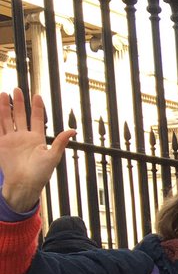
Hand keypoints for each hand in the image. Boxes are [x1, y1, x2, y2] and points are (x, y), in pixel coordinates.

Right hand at [0, 89, 74, 212]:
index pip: (37, 119)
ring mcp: (12, 140)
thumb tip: (73, 130)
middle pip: (21, 116)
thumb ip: (60, 142)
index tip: (36, 95)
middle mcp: (24, 137)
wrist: (24, 184)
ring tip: (4, 94)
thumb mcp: (53, 156)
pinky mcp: (2, 144)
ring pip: (8, 119)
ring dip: (6, 107)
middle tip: (17, 89)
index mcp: (37, 139)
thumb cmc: (41, 173)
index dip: (37, 107)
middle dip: (19, 103)